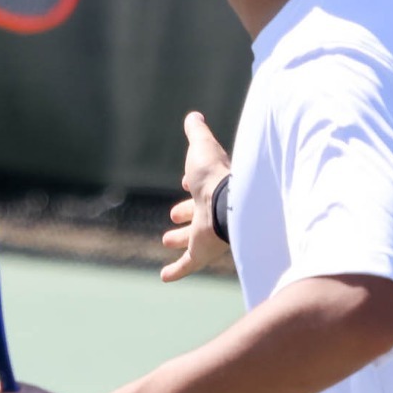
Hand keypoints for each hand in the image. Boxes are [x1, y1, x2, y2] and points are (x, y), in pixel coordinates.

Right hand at [160, 111, 232, 281]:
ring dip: (180, 239)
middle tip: (173, 215)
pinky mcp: (202, 251)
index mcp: (212, 187)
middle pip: (196, 213)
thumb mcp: (202, 146)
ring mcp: (207, 233)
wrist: (229, 203)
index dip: (192, 183)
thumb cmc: (216, 174)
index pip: (201, 186)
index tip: (184, 182)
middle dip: (184, 213)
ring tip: (166, 239)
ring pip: (192, 238)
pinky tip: (163, 277)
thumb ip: (197, 131)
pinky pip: (187, 264)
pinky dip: (176, 270)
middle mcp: (211, 211)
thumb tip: (194, 115)